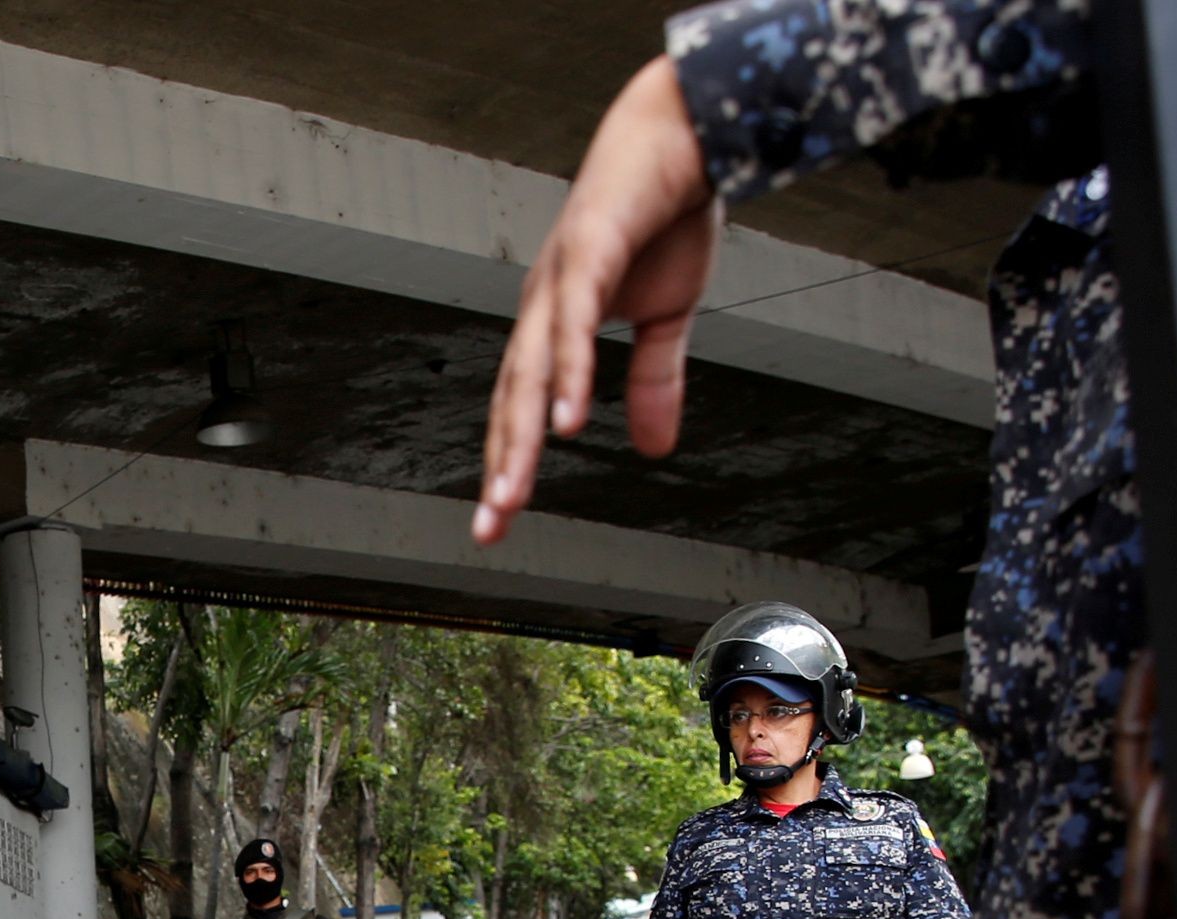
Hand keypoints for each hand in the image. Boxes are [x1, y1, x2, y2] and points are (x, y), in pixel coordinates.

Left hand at [475, 55, 718, 544]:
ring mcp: (560, 278)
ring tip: (511, 494)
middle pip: (512, 400)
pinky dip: (568, 374)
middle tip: (491, 529)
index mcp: (556, 324)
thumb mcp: (668, 314)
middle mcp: (544, 306)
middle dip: (501, 467)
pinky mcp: (589, 250)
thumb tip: (654, 452)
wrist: (685, 132)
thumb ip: (653, 382)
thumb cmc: (668, 215)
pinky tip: (564, 421)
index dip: (510, 462)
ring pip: (532, 372)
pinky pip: (575, 325)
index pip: (522, 407)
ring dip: (522, 436)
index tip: (500, 520)